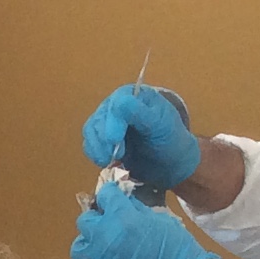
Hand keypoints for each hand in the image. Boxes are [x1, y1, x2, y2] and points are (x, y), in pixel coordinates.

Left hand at [72, 183, 216, 258]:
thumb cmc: (175, 245)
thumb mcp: (158, 217)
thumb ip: (135, 208)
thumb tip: (123, 202)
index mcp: (121, 216)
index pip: (105, 195)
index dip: (110, 195)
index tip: (113, 198)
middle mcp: (105, 236)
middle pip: (85, 221)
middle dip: (96, 220)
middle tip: (107, 224)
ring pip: (79, 248)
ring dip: (88, 245)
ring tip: (100, 247)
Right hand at [80, 83, 200, 187]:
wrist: (169, 162)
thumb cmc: (169, 139)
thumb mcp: (161, 124)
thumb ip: (141, 113)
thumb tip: (120, 101)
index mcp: (133, 95)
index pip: (116, 103)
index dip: (113, 121)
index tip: (115, 139)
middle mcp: (116, 106)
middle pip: (100, 118)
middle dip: (105, 138)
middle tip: (118, 155)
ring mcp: (107, 123)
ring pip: (91, 131)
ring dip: (98, 148)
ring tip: (113, 160)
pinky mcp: (102, 141)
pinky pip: (90, 145)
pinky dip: (95, 154)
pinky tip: (107, 162)